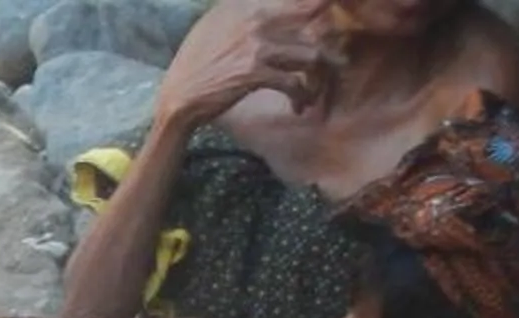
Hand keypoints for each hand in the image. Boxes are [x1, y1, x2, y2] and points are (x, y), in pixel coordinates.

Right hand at [155, 0, 331, 129]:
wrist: (179, 98)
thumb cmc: (196, 64)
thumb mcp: (214, 26)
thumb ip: (241, 12)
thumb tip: (258, 6)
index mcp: (249, 6)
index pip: (297, 0)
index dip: (321, 3)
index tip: (332, 9)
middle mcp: (256, 20)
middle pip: (313, 19)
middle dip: (332, 39)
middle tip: (339, 57)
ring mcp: (257, 46)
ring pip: (310, 54)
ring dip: (319, 75)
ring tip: (316, 88)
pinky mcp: (255, 73)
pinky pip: (294, 81)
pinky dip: (302, 96)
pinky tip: (301, 105)